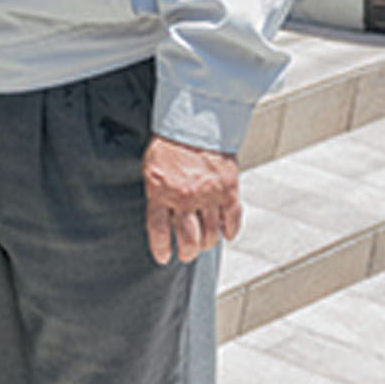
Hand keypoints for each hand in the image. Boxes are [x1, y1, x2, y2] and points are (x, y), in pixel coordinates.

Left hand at [143, 135, 241, 264]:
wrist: (194, 125)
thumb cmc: (170, 145)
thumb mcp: (152, 170)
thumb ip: (157, 194)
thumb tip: (162, 217)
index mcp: (160, 192)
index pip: (158, 230)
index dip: (161, 248)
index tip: (163, 257)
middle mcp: (184, 198)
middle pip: (188, 239)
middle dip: (187, 252)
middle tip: (187, 254)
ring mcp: (208, 196)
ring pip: (211, 234)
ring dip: (207, 243)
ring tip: (204, 243)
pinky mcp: (228, 191)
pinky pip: (232, 220)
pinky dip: (230, 231)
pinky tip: (226, 234)